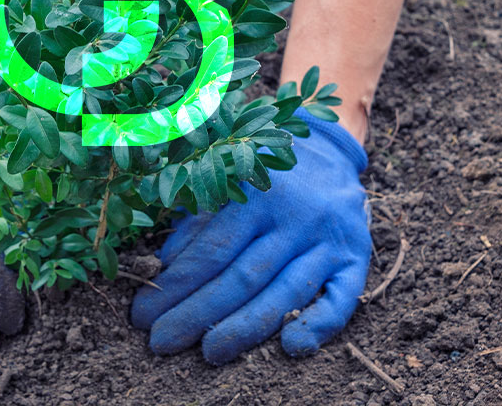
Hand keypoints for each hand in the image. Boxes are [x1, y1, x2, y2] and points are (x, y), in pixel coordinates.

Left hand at [131, 109, 370, 363]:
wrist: (328, 148)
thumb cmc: (263, 168)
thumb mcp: (226, 182)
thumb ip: (197, 221)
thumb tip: (164, 266)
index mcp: (257, 192)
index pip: (213, 250)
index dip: (177, 286)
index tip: (144, 316)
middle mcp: (295, 216)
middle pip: (243, 276)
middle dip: (199, 314)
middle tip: (162, 342)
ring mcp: (329, 239)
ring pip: (286, 292)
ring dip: (246, 328)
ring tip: (210, 353)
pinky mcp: (356, 257)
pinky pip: (342, 298)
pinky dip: (319, 325)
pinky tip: (292, 348)